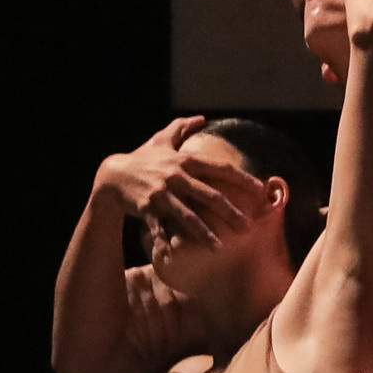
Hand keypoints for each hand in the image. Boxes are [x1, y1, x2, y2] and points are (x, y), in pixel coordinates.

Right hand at [97, 117, 271, 249]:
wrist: (112, 175)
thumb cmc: (142, 158)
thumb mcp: (161, 140)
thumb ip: (181, 128)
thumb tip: (201, 118)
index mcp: (185, 161)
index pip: (220, 169)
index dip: (242, 178)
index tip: (260, 190)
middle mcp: (176, 176)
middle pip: (209, 196)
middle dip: (230, 213)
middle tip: (247, 228)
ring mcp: (161, 193)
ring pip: (187, 215)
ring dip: (203, 233)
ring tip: (218, 248)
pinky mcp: (146, 207)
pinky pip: (158, 227)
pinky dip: (164, 240)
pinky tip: (173, 254)